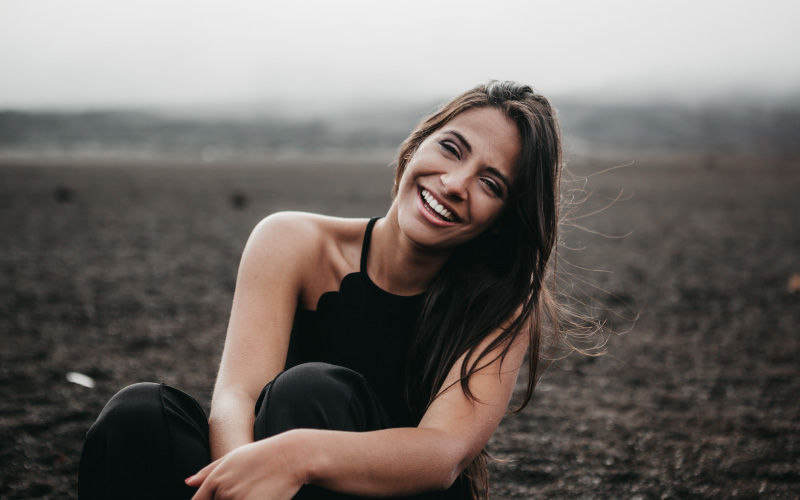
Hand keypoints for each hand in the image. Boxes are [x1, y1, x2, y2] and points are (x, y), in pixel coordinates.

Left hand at [187, 436, 304, 499]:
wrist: (292, 455)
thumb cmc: (264, 455)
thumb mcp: (234, 457)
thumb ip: (208, 471)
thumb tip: (187, 483)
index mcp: (215, 479)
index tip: (226, 496)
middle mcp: (223, 491)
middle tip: (248, 489)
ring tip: (255, 491)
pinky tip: (262, 496)